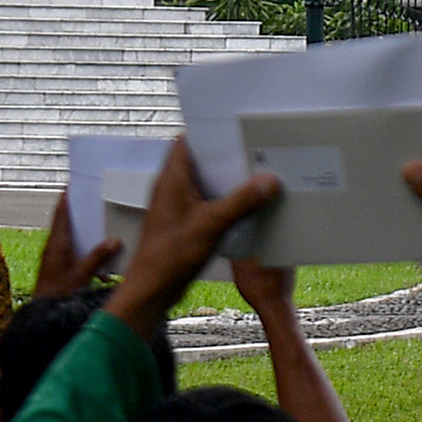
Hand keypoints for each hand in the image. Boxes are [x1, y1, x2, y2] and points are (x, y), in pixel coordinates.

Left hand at [33, 189, 119, 298]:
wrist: (42, 313)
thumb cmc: (57, 294)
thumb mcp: (81, 276)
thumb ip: (97, 258)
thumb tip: (114, 241)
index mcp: (58, 243)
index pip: (61, 212)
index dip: (67, 197)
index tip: (74, 183)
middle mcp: (55, 246)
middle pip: (66, 221)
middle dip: (78, 210)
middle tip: (92, 199)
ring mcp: (55, 256)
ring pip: (70, 236)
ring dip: (82, 229)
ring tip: (99, 224)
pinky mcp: (59, 266)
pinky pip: (72, 250)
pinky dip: (84, 247)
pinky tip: (99, 260)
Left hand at [107, 136, 281, 336]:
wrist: (152, 291)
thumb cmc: (169, 256)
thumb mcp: (212, 224)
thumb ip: (241, 201)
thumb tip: (269, 181)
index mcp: (172, 179)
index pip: (188, 141)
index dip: (210, 133)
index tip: (236, 131)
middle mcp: (173, 188)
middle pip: (202, 162)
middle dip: (227, 159)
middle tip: (255, 154)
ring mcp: (178, 206)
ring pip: (207, 184)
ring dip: (228, 183)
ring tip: (257, 178)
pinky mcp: (185, 223)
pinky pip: (208, 203)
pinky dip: (225, 202)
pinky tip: (246, 208)